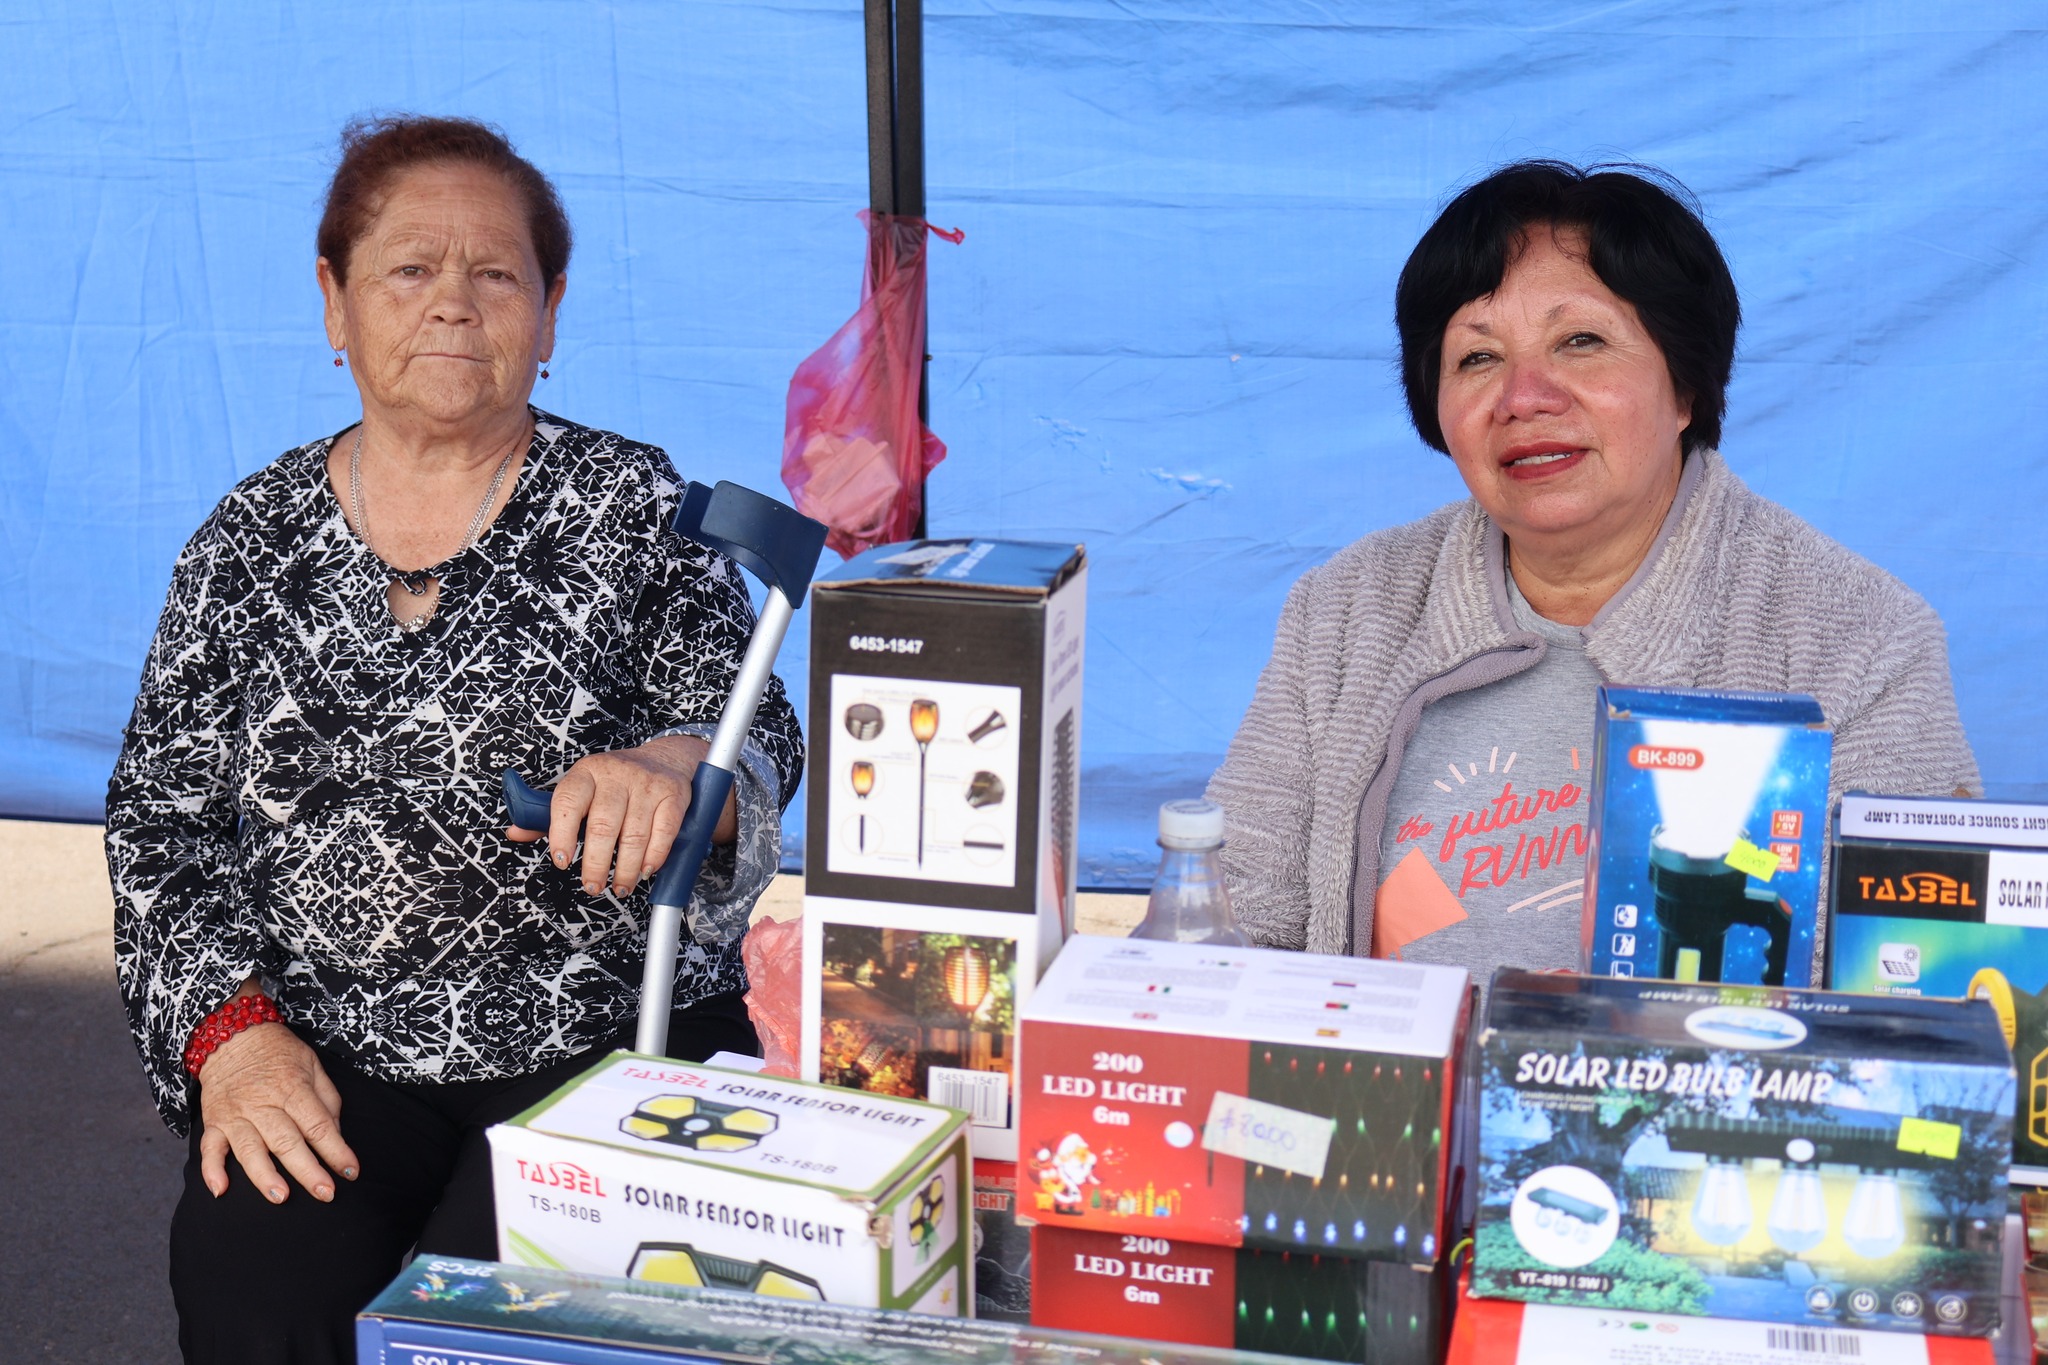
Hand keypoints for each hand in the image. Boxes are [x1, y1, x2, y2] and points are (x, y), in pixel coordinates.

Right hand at [196, 1015, 357, 1203]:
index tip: (351, 1172)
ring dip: (264, 1175)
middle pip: (287, 1142)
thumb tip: (336, 1134)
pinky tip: (220, 1190)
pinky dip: (211, 1170)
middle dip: (308, 1171)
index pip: (319, 1125)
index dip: (337, 1150)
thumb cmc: (280, 1052)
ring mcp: (236, 1114)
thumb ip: (327, 1099)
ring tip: (280, 1197)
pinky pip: (209, 1148)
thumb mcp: (313, 1064)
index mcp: (293, 1088)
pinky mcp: (214, 1121)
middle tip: (326, 1194)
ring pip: (249, 1149)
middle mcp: (264, 1103)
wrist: (234, 1035)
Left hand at [507, 734, 738, 895]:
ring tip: (619, 886)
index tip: (560, 861)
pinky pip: (663, 832)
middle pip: (602, 825)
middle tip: (591, 885)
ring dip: (625, 869)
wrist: (664, 759)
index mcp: (586, 772)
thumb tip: (514, 833)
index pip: (567, 801)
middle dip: (595, 863)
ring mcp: (647, 784)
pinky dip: (653, 858)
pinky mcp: (673, 795)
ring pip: (633, 835)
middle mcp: (616, 775)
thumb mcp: (580, 789)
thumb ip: (548, 815)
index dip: (561, 834)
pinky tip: (644, 871)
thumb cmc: (614, 783)